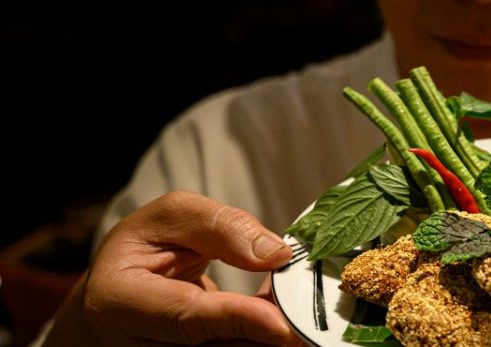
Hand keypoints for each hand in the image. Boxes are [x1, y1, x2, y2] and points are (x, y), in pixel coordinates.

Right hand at [43, 190, 303, 345]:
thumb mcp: (170, 218)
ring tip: (300, 303)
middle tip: (311, 310)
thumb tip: (276, 252)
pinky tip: (284, 312)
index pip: (186, 317)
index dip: (238, 319)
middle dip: (269, 329)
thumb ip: (220, 227)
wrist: (117, 294)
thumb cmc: (143, 249)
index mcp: (119, 302)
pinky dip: (265, 334)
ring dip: (273, 332)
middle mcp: (139, 346)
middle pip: (218, 346)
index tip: (281, 322)